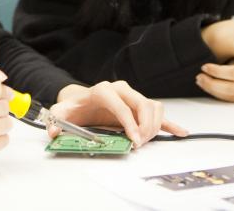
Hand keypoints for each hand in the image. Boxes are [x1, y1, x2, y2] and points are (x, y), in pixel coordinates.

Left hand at [49, 81, 187, 146]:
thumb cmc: (74, 107)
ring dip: (154, 125)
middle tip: (138, 144)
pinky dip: (169, 123)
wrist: (80, 101)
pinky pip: (158, 112)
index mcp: (103, 90)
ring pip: (152, 107)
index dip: (129, 123)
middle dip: (144, 126)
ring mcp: (132, 96)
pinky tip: (179, 132)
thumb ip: (55, 120)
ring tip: (145, 141)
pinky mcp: (138, 105)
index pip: (121, 105)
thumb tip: (54, 130)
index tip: (132, 140)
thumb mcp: (61, 112)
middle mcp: (121, 89)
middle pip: (142, 104)